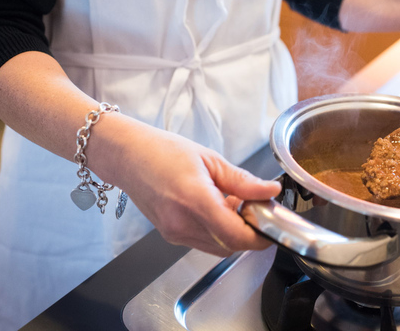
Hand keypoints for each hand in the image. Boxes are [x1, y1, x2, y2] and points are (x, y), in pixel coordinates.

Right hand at [107, 118, 280, 256]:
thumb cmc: (163, 151)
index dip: (260, 235)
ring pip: (218, 247)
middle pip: (230, 245)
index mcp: (195, 200)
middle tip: (254, 207)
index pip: (237, 236)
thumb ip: (243, 181)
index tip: (271, 222)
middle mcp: (182, 224)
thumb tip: (270, 191)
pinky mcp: (170, 236)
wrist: (128, 156)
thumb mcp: (210, 159)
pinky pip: (204, 243)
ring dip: (233, 232)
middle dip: (249, 231)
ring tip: (232, 203)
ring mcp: (175, 233)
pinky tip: (216, 208)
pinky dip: (217, 231)